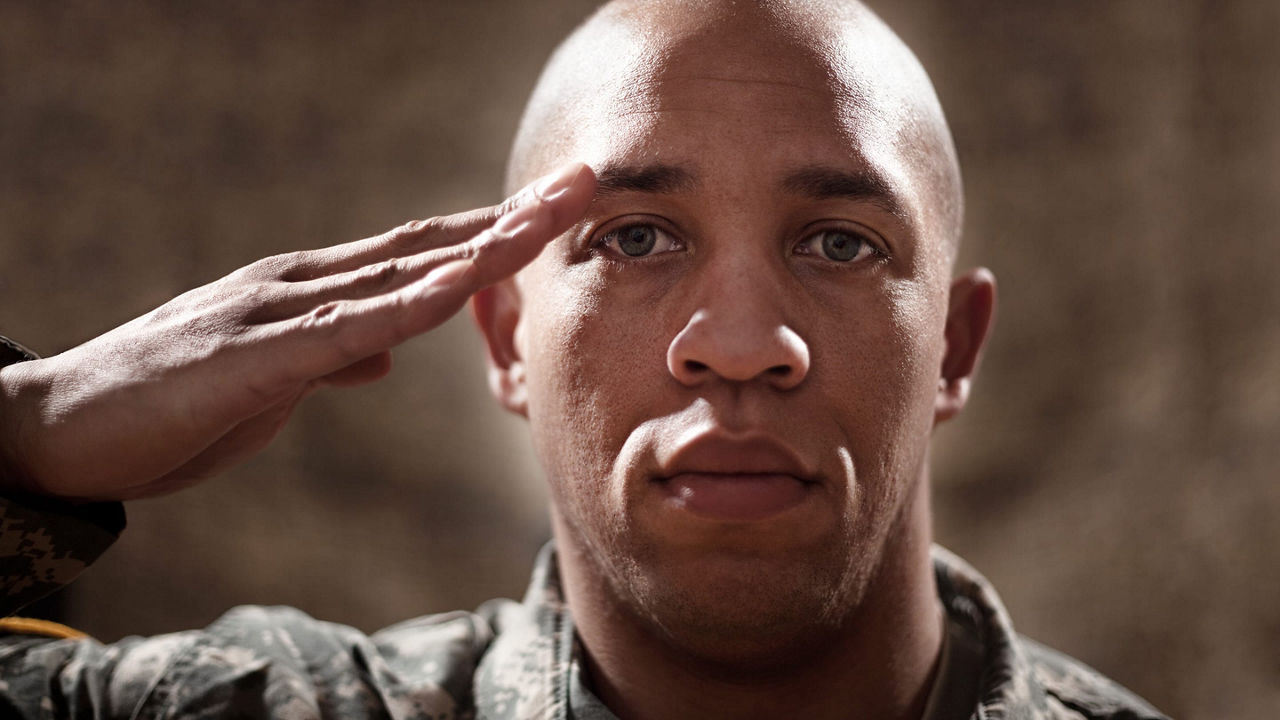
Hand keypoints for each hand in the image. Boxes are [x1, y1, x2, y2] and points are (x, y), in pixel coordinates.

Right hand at [0, 163, 594, 501]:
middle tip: (583, 182)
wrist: (64, 427)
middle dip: (511, 217)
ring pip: (400, 272)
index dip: (494, 232)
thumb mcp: (275, 384)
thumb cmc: (172, 406)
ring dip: (482, 245)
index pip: (422, 253)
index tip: (557, 210)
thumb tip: (388, 349)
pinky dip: (410, 305)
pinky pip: (349, 327)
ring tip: (548, 216)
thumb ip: (333, 356)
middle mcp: (304, 285)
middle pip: (429, 243)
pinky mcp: (255, 355)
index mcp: (314, 293)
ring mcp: (279, 311)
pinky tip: (461, 286)